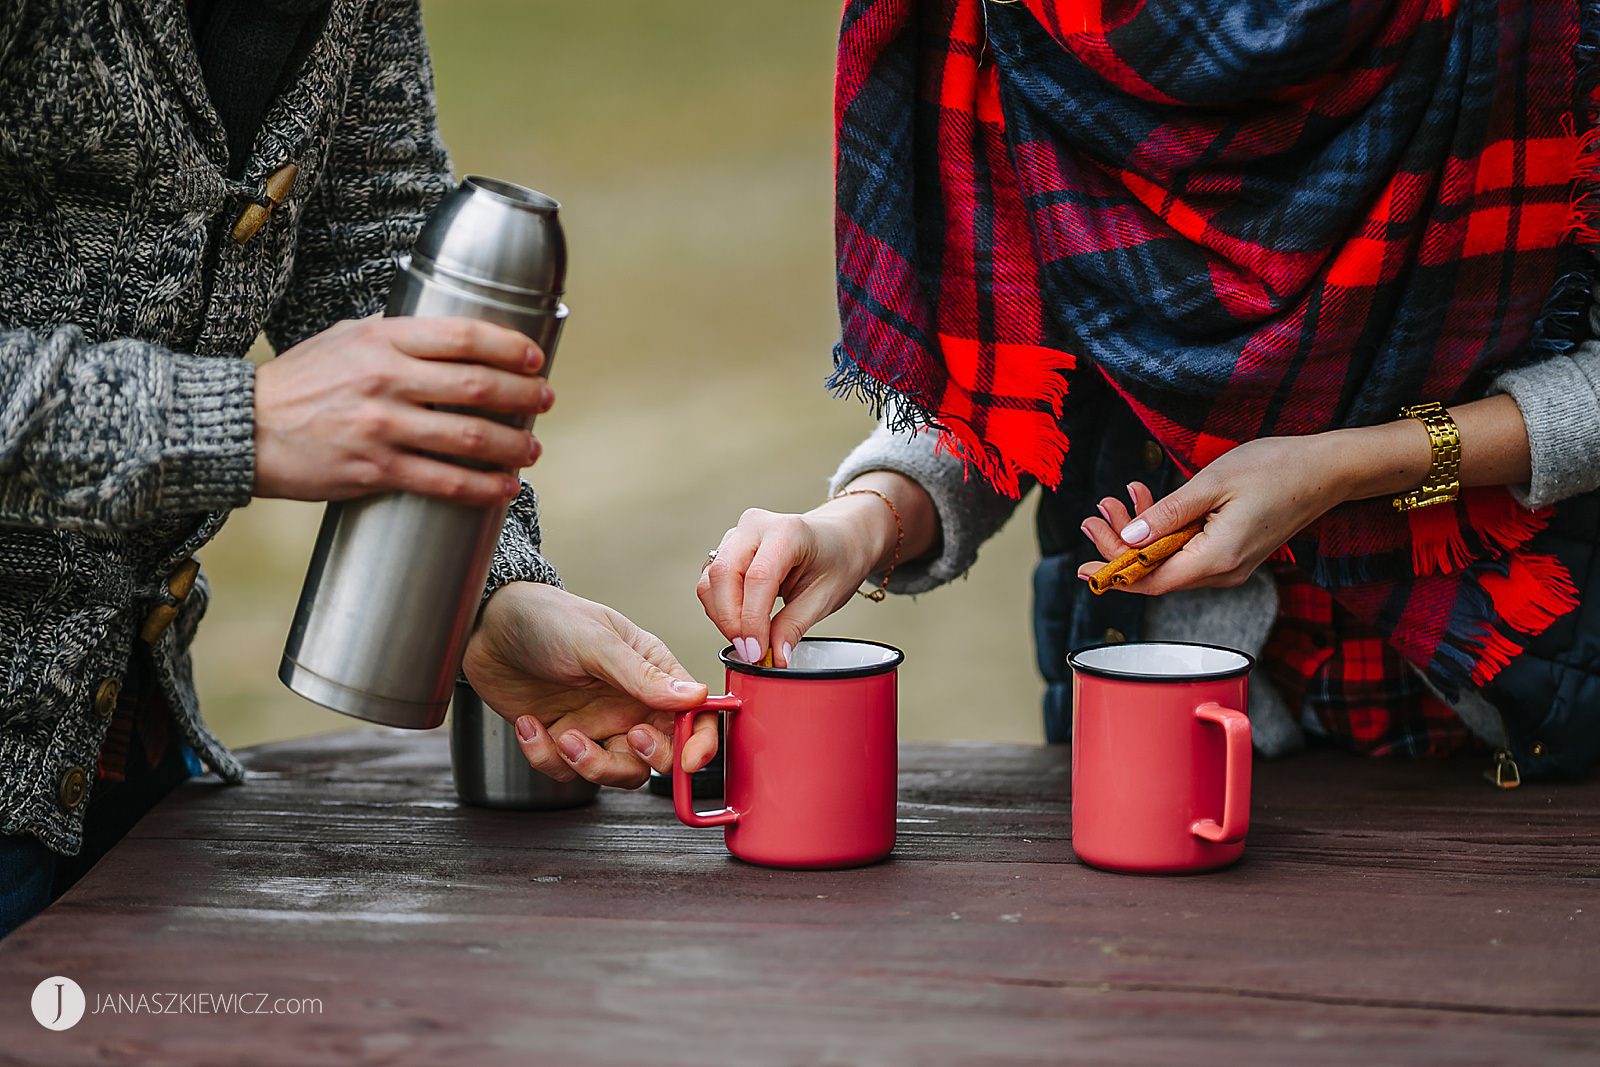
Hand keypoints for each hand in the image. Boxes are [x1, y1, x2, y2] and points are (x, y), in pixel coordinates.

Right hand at [254, 316, 554, 506]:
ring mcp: (381, 427)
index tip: (534, 358)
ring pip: (468, 437)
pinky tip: (504, 487)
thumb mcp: (344, 338)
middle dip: (523, 395)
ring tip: (532, 448)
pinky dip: (482, 487)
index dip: (509, 347)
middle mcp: (386, 380)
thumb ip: (395, 335)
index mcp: (383, 340)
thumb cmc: (298, 382)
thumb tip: (447, 336)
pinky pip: (443, 481)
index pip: (464, 336)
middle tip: (546, 400)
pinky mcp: (373, 470)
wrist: (242, 429)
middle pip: (477, 386)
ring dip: (512, 445)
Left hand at [461, 582, 715, 787]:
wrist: (485, 626)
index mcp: (652, 672)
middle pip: (659, 755)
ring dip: (591, 765)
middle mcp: (629, 703)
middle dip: (646, 759)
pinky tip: (529, 723)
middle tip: (628, 739)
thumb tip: (695, 696)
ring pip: (615, 771)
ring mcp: (595, 723)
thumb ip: (642, 675)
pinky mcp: (560, 738)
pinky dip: (545, 756)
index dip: (700, 741)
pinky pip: (565, 770)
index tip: (690, 760)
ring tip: (564, 736)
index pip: (695, 713)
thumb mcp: (596, 643)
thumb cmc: (546, 618)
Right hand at [696, 499, 889, 667]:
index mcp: (788, 531)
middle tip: (750, 652)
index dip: (752, 620)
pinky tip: (741, 626)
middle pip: (724, 575)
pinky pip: (711, 581)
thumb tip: (773, 658)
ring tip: (747, 641)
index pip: (758, 577)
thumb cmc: (836, 561)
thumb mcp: (825, 597)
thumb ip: (794, 625)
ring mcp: (738, 534)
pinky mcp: (728, 548)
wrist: (837, 540)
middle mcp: (756, 526)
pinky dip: (720, 609)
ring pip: (710, 579)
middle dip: (731, 621)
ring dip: (722, 617)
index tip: (756, 651)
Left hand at [1075, 435, 1354, 593]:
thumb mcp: (1212, 484)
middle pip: (1156, 573)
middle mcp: (1223, 573)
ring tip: (1120, 497)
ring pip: (1169, 560)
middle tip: (1097, 511)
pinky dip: (1163, 530)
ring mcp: (1230, 566)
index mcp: (1217, 560)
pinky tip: (1149, 500)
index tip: (1082, 562)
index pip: (1152, 582)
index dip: (1114, 575)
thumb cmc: (1275, 469)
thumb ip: (1167, 515)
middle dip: (1119, 545)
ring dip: (1140, 533)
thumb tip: (1127, 540)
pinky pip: (1187, 551)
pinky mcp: (1233, 553)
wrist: (1327, 470)